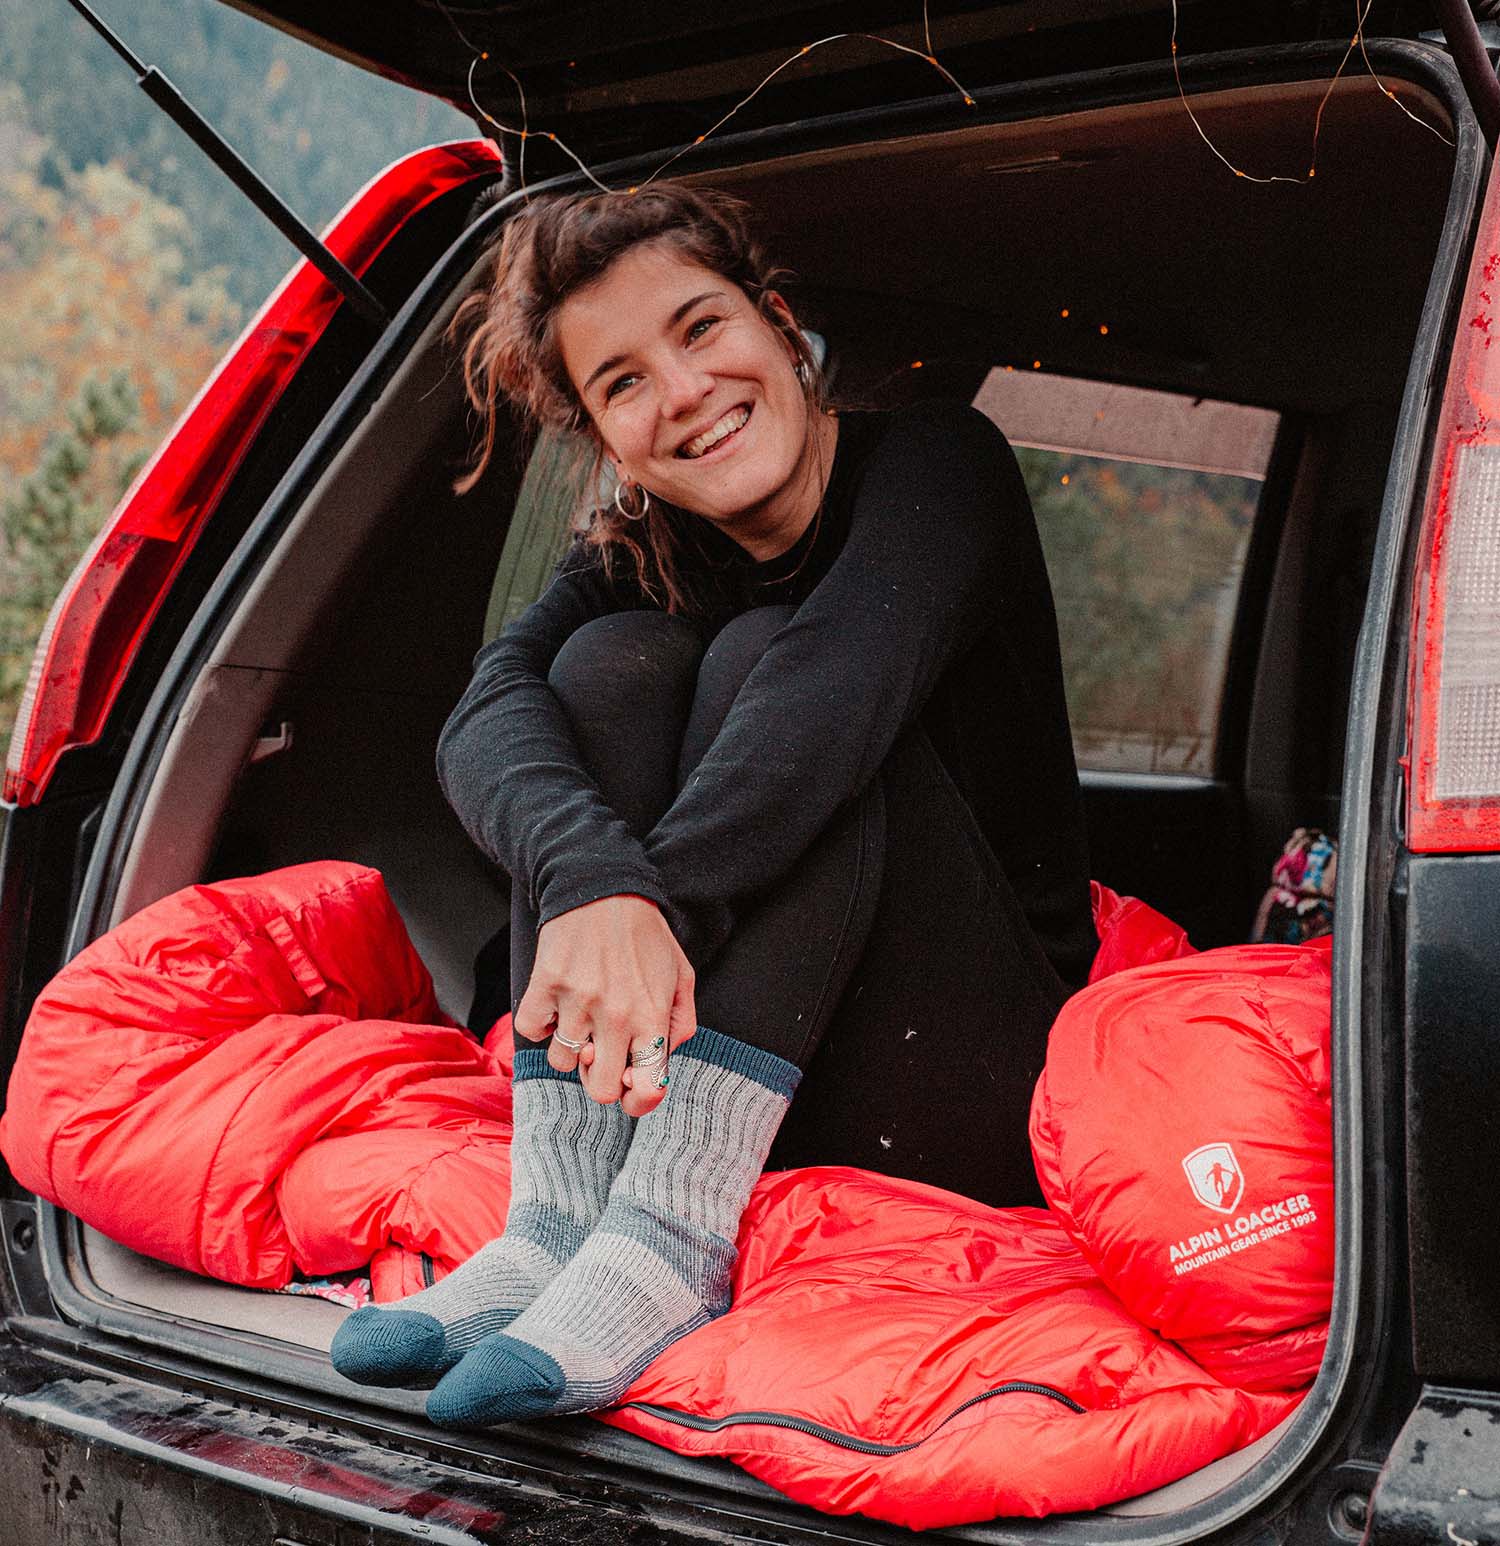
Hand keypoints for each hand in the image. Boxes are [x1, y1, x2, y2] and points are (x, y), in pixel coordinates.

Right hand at [513, 895, 695, 1115]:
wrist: (603, 888)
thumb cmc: (645, 934)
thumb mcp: (681, 974)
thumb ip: (681, 1022)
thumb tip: (664, 1057)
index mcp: (652, 1015)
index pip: (648, 1087)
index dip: (640, 1101)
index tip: (632, 1090)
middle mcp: (615, 1014)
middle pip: (601, 1091)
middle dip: (602, 1079)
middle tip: (603, 1054)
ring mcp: (577, 1001)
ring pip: (563, 1063)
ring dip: (570, 1047)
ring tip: (581, 1018)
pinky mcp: (545, 985)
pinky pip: (531, 1031)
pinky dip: (541, 1022)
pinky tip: (557, 1001)